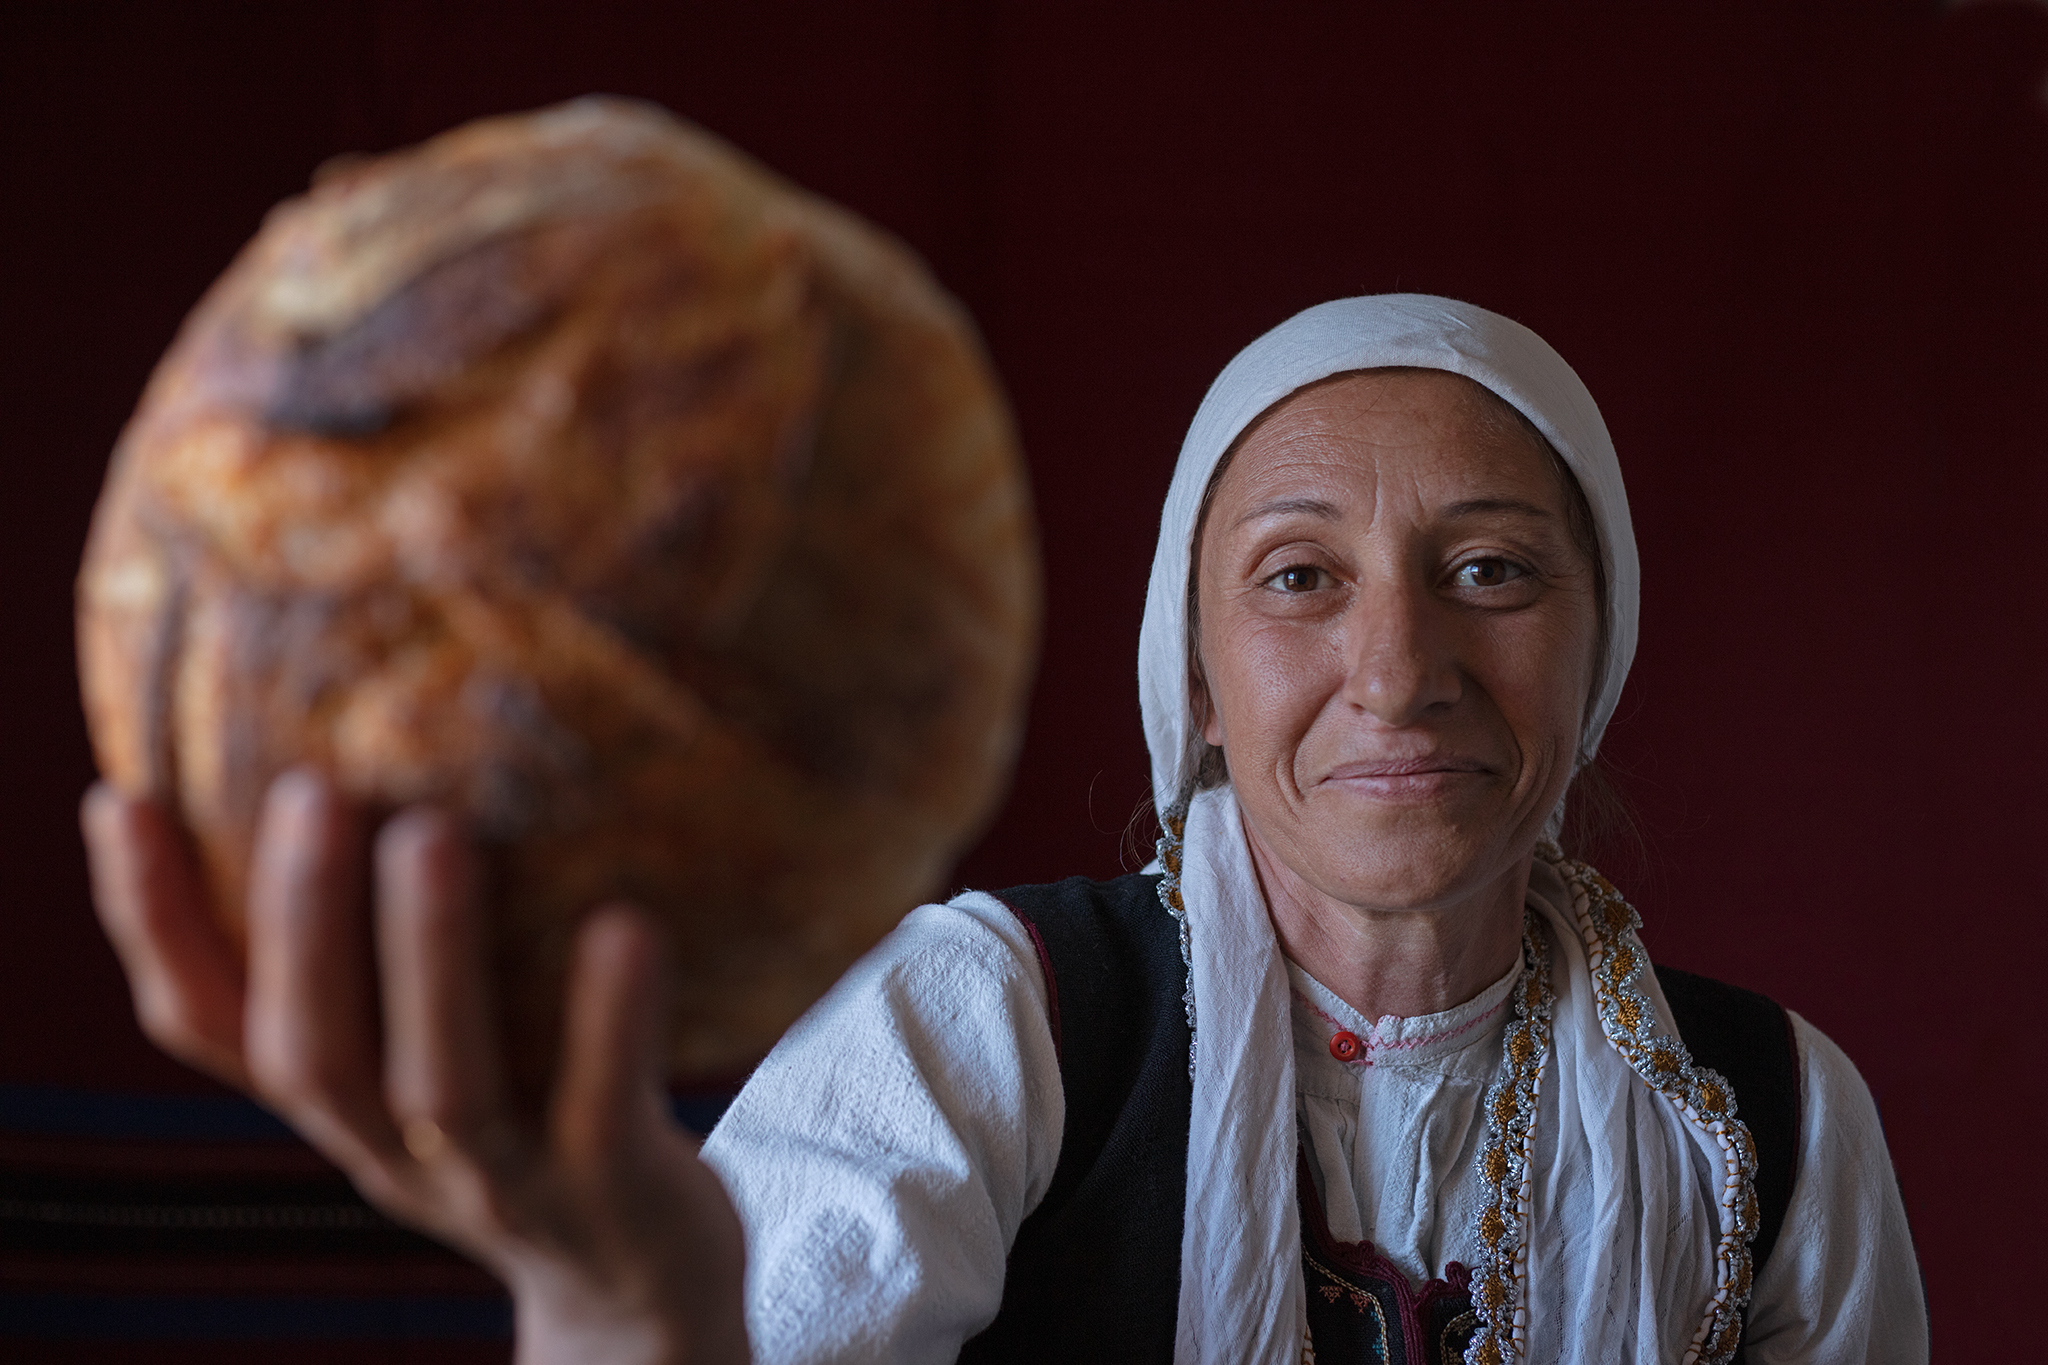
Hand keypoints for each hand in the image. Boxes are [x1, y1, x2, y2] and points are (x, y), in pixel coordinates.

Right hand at [82, 771, 748, 1364]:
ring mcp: (503, 1187)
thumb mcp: (444, 1045)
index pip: (207, 1026)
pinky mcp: (613, 1197)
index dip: (152, 923)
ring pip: (444, 1090)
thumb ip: (401, 951)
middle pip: (315, 1056)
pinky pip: (603, 1109)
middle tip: (311, 787)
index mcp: (342, 1107)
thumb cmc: (542, 1120)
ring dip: (429, 959)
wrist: (644, 1287)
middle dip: (299, 923)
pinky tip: (628, 922)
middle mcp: (396, 1156)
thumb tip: (392, 759)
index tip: (122, 799)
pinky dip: (610, 1021)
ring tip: (433, 831)